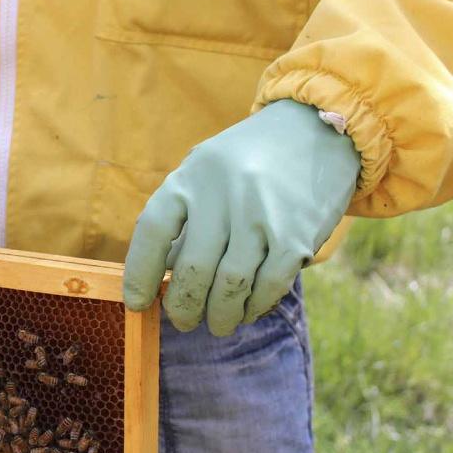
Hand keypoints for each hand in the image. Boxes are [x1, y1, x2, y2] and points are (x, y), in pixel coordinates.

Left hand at [123, 99, 360, 335]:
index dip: (139, 274)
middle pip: (193, 270)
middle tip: (182, 321)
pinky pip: (268, 286)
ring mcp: (261, 215)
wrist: (315, 129)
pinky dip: (255, 306)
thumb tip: (162, 275)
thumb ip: (183, 217)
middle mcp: (223, 195)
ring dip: (220, 315)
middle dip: (183, 306)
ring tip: (217, 323)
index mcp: (190, 177)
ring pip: (230, 286)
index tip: (137, 302)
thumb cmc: (246, 160)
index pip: (153, 232)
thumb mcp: (204, 171)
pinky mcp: (296, 235)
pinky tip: (248, 310)